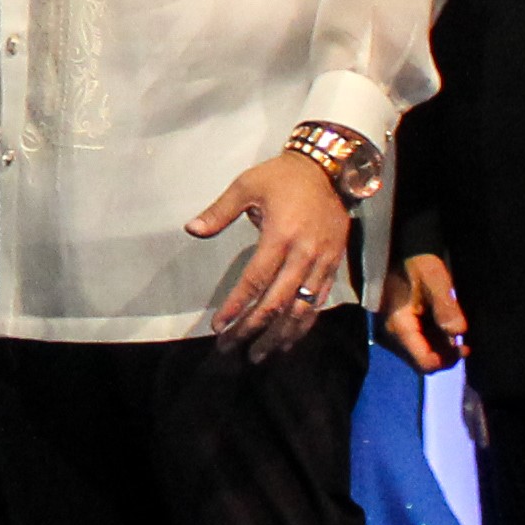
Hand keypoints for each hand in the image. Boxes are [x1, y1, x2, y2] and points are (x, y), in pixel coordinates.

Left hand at [195, 154, 351, 355]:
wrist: (330, 169)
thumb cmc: (283, 177)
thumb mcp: (247, 185)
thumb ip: (219, 211)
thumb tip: (191, 229)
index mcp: (280, 236)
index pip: (255, 281)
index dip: (236, 306)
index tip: (219, 326)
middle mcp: (303, 255)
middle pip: (276, 303)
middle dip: (252, 329)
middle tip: (231, 348)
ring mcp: (321, 263)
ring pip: (300, 310)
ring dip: (279, 336)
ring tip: (259, 355)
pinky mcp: (333, 266)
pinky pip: (317, 303)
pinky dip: (302, 325)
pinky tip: (288, 339)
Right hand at [385, 249, 471, 375]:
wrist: (396, 247)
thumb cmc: (415, 261)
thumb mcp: (435, 279)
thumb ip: (446, 307)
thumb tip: (459, 333)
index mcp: (399, 326)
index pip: (424, 362)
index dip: (447, 359)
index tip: (465, 346)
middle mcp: (391, 336)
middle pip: (421, 362)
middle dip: (445, 356)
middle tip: (465, 343)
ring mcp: (391, 332)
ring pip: (419, 354)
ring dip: (440, 348)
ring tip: (456, 333)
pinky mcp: (395, 326)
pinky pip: (416, 343)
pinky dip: (432, 340)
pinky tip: (443, 326)